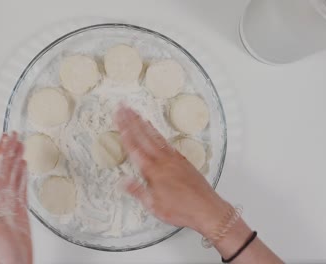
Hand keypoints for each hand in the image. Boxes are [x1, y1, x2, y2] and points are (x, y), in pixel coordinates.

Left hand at [0, 133, 31, 263]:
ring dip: (15, 160)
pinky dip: (22, 176)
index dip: (1, 154)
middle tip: (14, 135)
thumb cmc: (3, 255)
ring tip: (20, 146)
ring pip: (13, 176)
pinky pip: (20, 189)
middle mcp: (0, 201)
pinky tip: (24, 168)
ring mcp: (10, 206)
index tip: (5, 139)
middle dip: (8, 151)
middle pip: (5, 170)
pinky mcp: (19, 212)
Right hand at [114, 105, 228, 235]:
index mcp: (153, 171)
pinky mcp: (182, 160)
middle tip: (123, 106)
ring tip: (136, 112)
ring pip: (155, 136)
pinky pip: (166, 142)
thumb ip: (138, 191)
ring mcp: (173, 158)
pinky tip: (154, 129)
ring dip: (144, 123)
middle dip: (132, 120)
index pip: (134, 147)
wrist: (207, 209)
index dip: (125, 130)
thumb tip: (123, 182)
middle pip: (143, 136)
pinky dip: (157, 133)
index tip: (118, 117)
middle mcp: (163, 161)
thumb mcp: (155, 205)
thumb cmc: (182, 209)